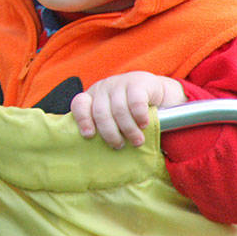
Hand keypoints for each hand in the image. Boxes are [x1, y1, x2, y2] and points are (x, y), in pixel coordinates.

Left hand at [70, 71, 186, 147]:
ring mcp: (120, 83)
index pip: (79, 104)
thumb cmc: (132, 111)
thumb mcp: (114, 117)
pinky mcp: (138, 82)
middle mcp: (103, 88)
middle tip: (119, 145)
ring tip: (137, 141)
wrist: (157, 92)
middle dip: (110, 133)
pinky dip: (140, 116)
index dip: (83, 120)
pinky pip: (136, 102)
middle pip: (100, 113)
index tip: (89, 135)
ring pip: (119, 109)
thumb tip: (96, 153)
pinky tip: (144, 124)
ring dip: (128, 129)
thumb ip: (104, 127)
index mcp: (93, 96)